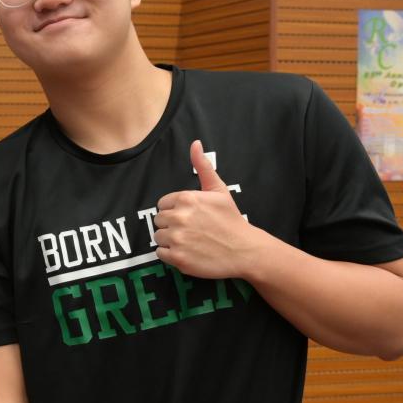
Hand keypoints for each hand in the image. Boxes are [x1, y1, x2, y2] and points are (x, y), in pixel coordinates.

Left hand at [153, 140, 261, 279]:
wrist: (245, 250)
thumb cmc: (231, 219)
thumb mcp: (218, 190)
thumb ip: (203, 167)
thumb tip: (195, 144)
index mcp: (186, 199)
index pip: (162, 204)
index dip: (174, 211)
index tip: (189, 217)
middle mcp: (179, 217)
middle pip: (158, 221)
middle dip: (171, 225)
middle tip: (191, 230)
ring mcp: (178, 239)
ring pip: (158, 237)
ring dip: (170, 240)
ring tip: (190, 241)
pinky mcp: (178, 258)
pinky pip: (160, 254)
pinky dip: (170, 255)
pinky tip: (187, 252)